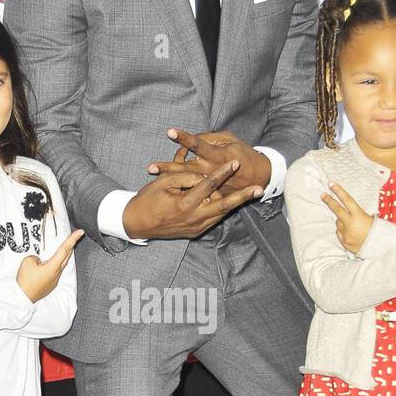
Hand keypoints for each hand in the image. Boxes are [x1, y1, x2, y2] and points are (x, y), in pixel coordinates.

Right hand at [17, 229, 83, 301]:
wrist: (22, 297)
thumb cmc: (25, 281)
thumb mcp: (28, 262)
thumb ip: (36, 257)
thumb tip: (39, 261)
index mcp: (53, 266)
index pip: (65, 249)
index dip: (73, 239)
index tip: (80, 232)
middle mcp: (56, 273)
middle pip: (66, 256)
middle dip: (70, 246)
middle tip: (72, 238)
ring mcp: (54, 280)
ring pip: (60, 265)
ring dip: (60, 257)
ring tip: (57, 252)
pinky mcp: (50, 285)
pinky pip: (54, 272)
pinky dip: (52, 266)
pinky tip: (44, 267)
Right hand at [123, 156, 264, 240]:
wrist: (137, 224)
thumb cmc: (147, 199)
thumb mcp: (164, 183)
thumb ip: (186, 176)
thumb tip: (204, 175)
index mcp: (185, 204)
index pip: (208, 185)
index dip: (222, 173)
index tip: (235, 163)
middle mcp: (194, 218)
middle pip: (224, 205)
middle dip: (242, 197)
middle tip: (259, 189)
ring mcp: (196, 228)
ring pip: (221, 213)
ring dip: (236, 203)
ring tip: (251, 194)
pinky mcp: (196, 232)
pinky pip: (213, 219)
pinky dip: (222, 209)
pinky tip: (232, 201)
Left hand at [147, 128, 271, 196]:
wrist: (259, 178)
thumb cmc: (245, 154)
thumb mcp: (231, 140)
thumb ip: (212, 138)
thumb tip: (195, 138)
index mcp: (218, 156)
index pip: (198, 145)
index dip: (184, 138)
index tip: (170, 132)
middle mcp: (211, 171)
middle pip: (186, 169)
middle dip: (168, 167)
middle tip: (150, 167)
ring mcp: (210, 184)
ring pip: (186, 181)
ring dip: (168, 177)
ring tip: (152, 173)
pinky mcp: (211, 192)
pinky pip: (194, 189)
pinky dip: (180, 185)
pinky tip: (166, 183)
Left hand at [320, 184, 373, 254]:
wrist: (380, 249)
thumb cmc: (378, 232)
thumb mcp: (371, 219)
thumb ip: (357, 214)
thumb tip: (345, 211)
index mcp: (359, 216)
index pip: (347, 200)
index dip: (339, 191)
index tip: (331, 184)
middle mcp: (350, 224)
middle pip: (337, 210)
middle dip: (329, 201)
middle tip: (323, 195)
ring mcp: (346, 234)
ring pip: (339, 223)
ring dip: (343, 222)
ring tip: (354, 226)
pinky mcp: (344, 242)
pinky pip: (340, 234)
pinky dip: (344, 232)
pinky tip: (352, 234)